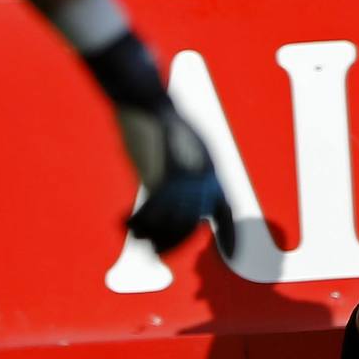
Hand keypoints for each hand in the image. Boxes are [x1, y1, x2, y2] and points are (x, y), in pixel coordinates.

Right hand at [119, 103, 235, 255]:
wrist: (150, 105)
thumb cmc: (164, 125)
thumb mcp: (184, 150)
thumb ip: (186, 174)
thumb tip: (178, 195)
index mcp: (212, 174)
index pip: (226, 211)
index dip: (231, 234)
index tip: (232, 253)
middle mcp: (204, 179)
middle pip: (194, 223)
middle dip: (176, 242)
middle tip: (158, 253)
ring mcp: (186, 177)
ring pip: (175, 221)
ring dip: (156, 235)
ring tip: (141, 241)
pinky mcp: (164, 175)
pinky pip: (153, 209)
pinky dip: (139, 220)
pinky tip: (126, 222)